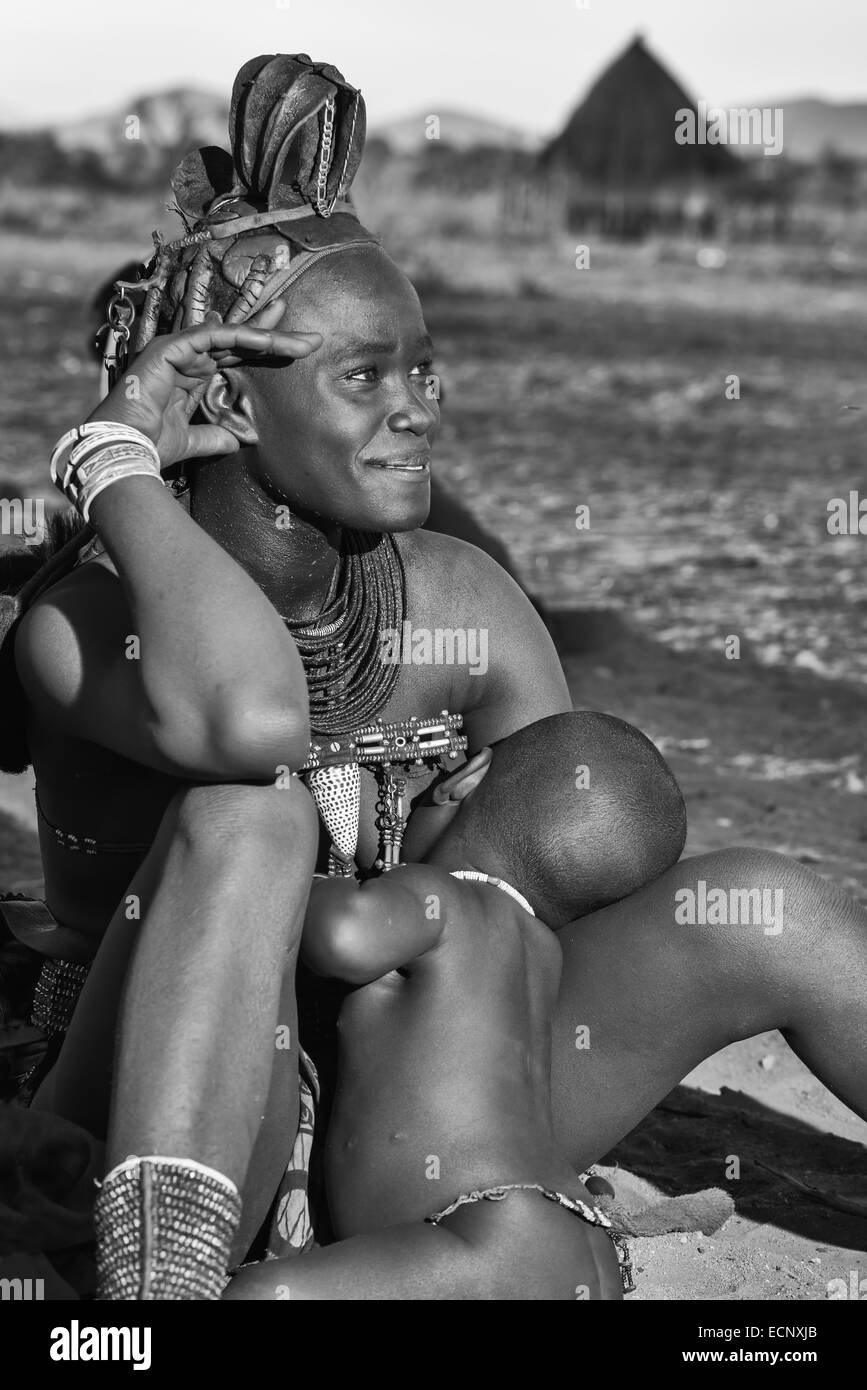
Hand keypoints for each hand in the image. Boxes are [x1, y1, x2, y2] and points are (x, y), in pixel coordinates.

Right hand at [85, 302, 320, 469]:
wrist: (125, 451)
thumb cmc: (151, 446)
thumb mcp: (194, 441)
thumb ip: (216, 437)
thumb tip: (241, 440)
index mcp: (191, 376)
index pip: (235, 355)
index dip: (264, 349)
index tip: (296, 349)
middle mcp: (186, 358)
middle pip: (238, 340)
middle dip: (275, 337)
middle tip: (311, 336)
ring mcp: (178, 349)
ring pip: (232, 335)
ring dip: (269, 336)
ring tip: (305, 341)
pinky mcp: (171, 347)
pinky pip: (214, 335)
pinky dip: (242, 336)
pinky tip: (269, 340)